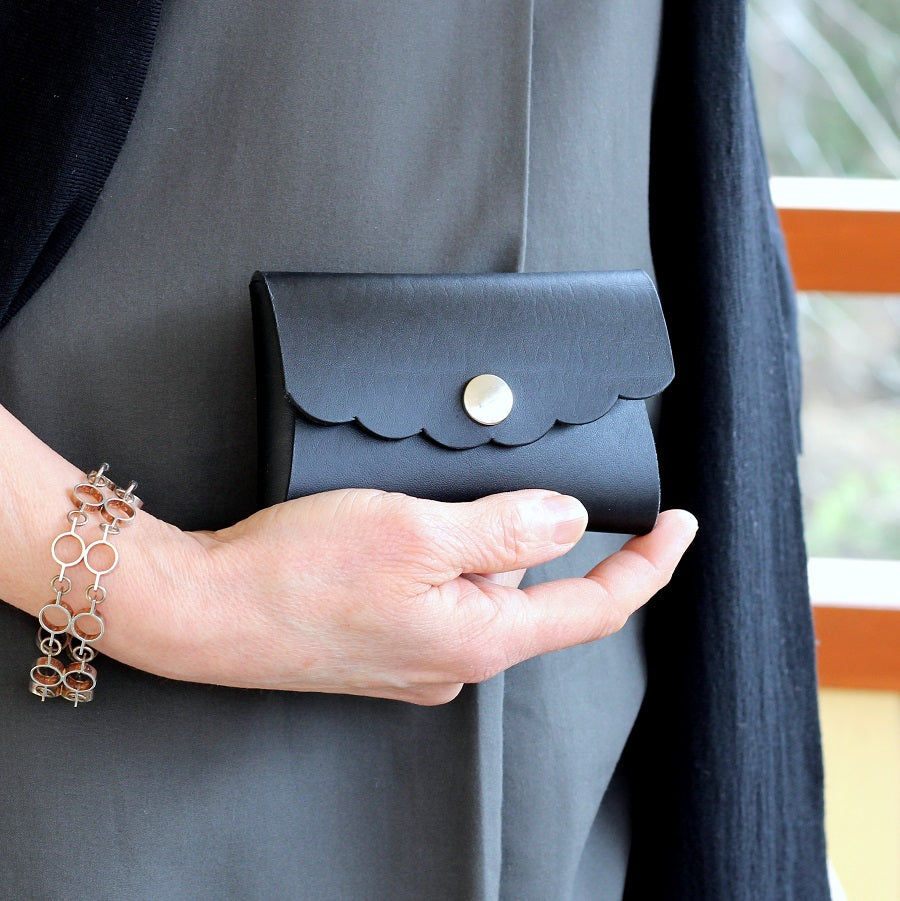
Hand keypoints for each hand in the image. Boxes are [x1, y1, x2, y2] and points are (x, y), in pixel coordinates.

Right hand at [107, 489, 696, 704]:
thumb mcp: (420, 532)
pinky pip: (440, 593)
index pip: (595, 606)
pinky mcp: (387, 642)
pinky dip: (438, 556)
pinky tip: (391, 532)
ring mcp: (419, 655)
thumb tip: (571, 520)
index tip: (680, 526)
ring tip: (408, 509)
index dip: (648, 566)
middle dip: (519, 533)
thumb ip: (508, 529)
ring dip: (468, 541)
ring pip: (478, 586)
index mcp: (481, 639)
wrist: (207, 609)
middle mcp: (457, 659)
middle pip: (530, 589)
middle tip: (470, 488)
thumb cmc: (300, 573)